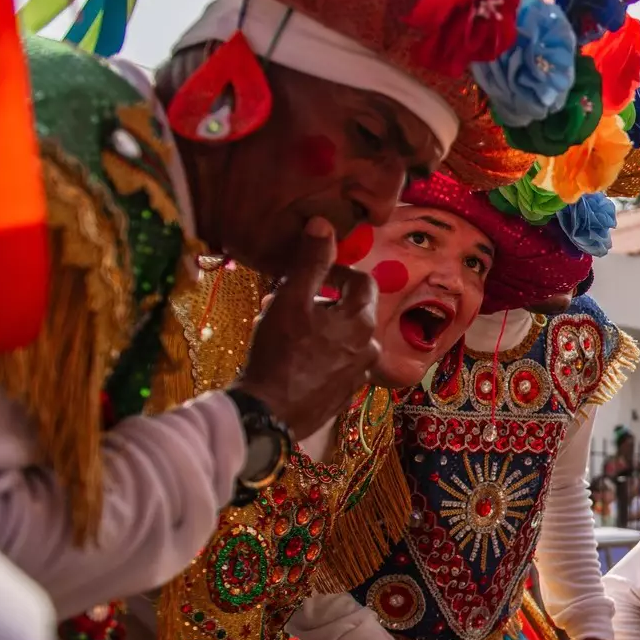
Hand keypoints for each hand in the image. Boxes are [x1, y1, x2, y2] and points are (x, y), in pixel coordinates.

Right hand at [234, 218, 378, 436]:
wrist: (268, 414)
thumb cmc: (278, 354)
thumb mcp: (290, 301)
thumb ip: (310, 262)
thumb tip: (324, 225)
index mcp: (361, 322)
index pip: (363, 282)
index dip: (337, 271)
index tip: (311, 274)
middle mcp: (370, 348)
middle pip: (352, 310)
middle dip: (321, 299)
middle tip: (287, 300)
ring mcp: (359, 374)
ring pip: (343, 337)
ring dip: (318, 325)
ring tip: (282, 327)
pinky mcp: (344, 394)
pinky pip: (337, 362)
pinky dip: (319, 351)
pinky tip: (290, 356)